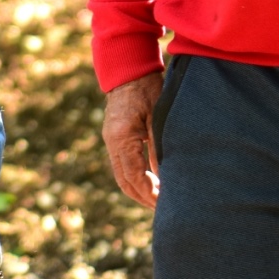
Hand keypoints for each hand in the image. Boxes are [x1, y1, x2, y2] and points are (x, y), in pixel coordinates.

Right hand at [103, 71, 163, 208]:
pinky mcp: (114, 137)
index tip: (164, 204)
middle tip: (163, 209)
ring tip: (159, 200)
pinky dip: (136, 177)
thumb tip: (167, 178)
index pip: (134, 176)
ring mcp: (111, 140)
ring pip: (122, 176)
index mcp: (122, 138)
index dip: (149, 193)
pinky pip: (123, 165)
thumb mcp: (158, 119)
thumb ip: (160, 148)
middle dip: (143, 197)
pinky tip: (152, 182)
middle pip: (124, 181)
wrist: (129, 69)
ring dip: (139, 189)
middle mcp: (112, 142)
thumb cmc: (148, 89)